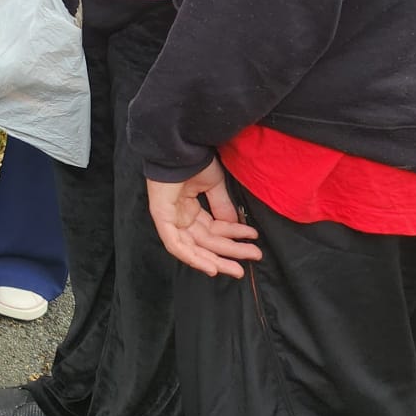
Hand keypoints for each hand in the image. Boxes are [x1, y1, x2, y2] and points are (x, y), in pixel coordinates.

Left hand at [147, 159, 261, 277]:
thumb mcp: (213, 185)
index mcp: (189, 206)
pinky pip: (176, 245)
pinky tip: (212, 268)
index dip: (234, 235)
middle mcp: (179, 215)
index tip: (253, 238)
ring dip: (216, 261)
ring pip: (193, 248)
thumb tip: (235, 225)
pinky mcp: (162, 217)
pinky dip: (193, 258)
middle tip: (254, 257)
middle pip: (206, 241)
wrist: (180, 146)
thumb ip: (222, 206)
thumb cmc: (193, 160)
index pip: (213, 228)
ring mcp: (169, 217)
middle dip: (230, 251)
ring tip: (238, 269)